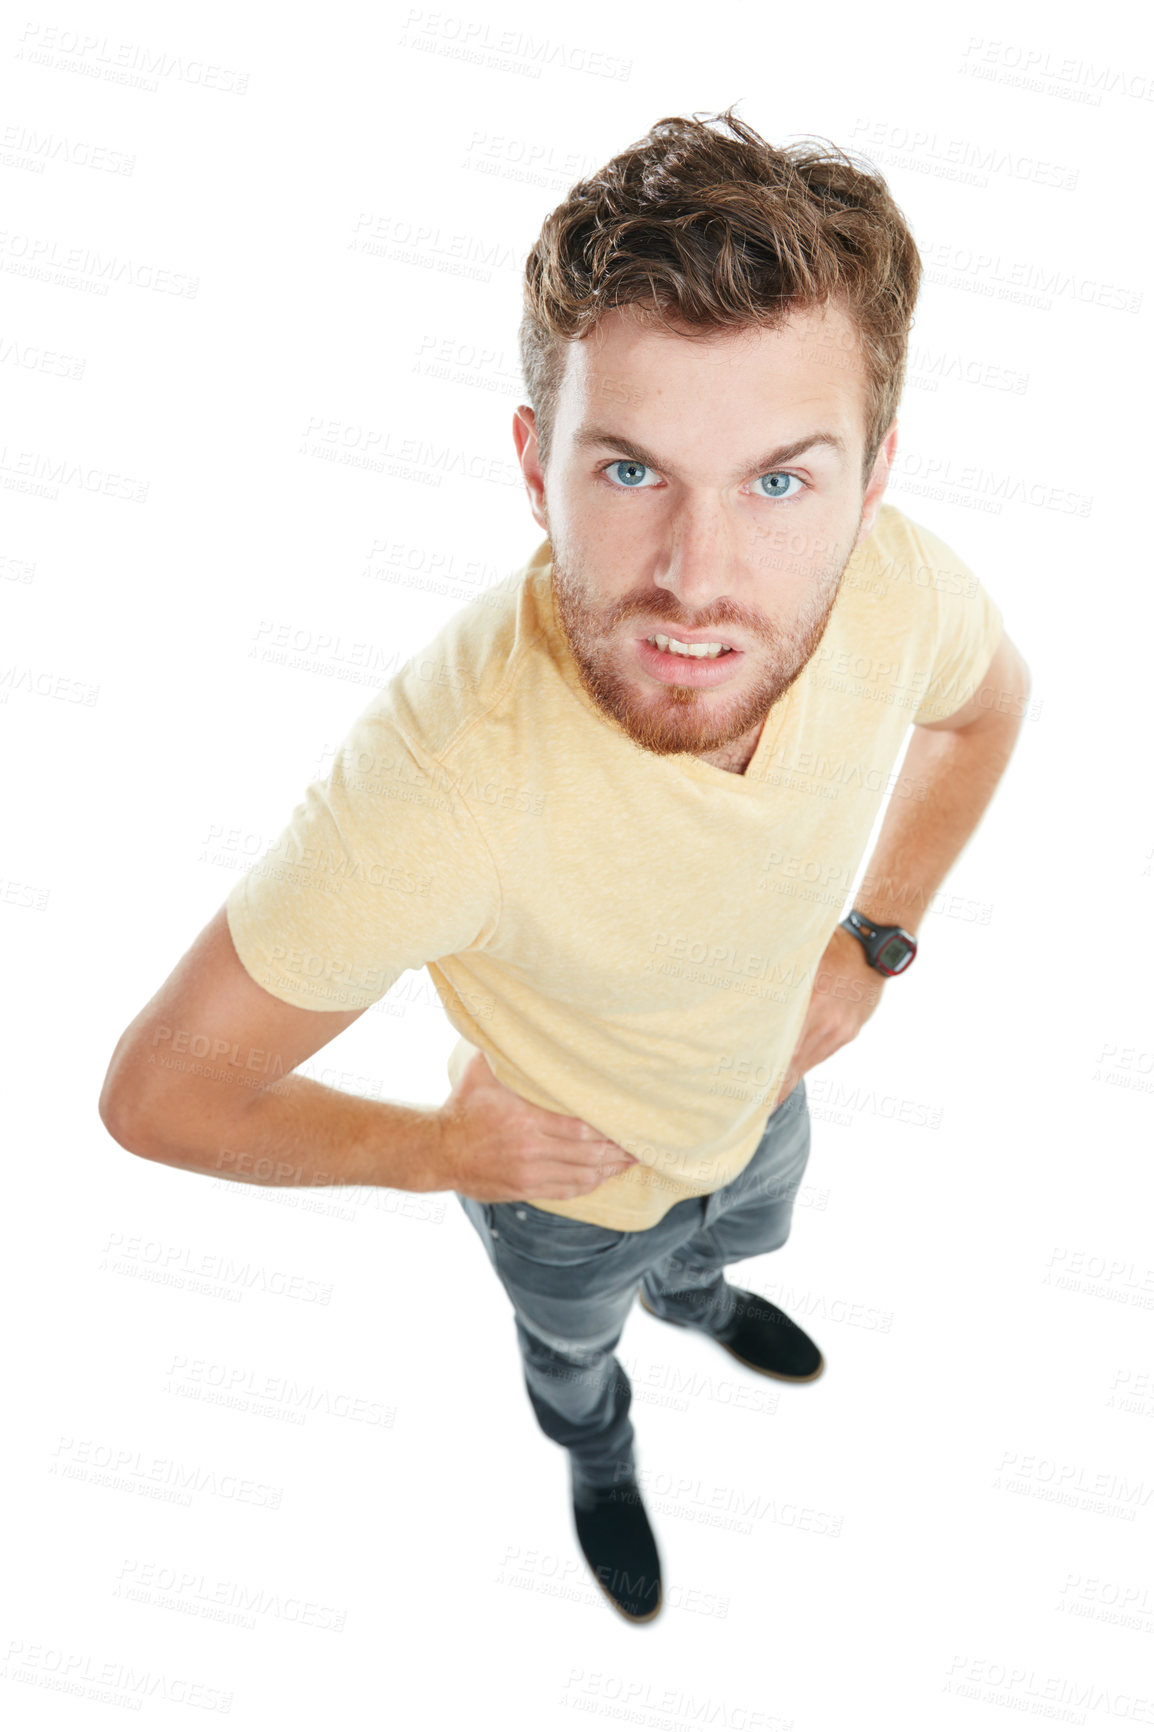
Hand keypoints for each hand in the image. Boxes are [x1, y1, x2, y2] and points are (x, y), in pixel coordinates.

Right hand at [434, 1048, 639, 1202]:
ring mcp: (528, 1173)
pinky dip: (588, 1184)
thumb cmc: (463, 1105)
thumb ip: (507, 1050)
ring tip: (629, 1162)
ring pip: (580, 1176)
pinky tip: (602, 1177)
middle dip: (617, 1152)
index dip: (609, 1130)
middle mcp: (530, 1149)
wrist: (437, 1149)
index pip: (580, 1129)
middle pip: (588, 1155)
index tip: (629, 1124)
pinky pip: (565, 1191)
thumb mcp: (482, 1070)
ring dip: (609, 1170)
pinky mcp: (523, 1188)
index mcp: (525, 1120)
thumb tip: (523, 1018)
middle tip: (641, 1146)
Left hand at [770, 925, 887, 1109]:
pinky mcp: (849, 1032)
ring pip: (809, 1060)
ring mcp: (840, 1030)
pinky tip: (794, 1072)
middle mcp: (827, 1022)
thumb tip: (747, 998)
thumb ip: (780, 981)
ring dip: (790, 1077)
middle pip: (795, 1062)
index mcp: (811, 1002)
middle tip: (757, 1108)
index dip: (771, 1075)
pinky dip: (806, 1062)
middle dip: (776, 1086)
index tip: (754, 1096)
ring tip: (771, 1097)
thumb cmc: (831, 948)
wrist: (874, 951)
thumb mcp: (804, 960)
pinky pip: (823, 1052)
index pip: (785, 1048)